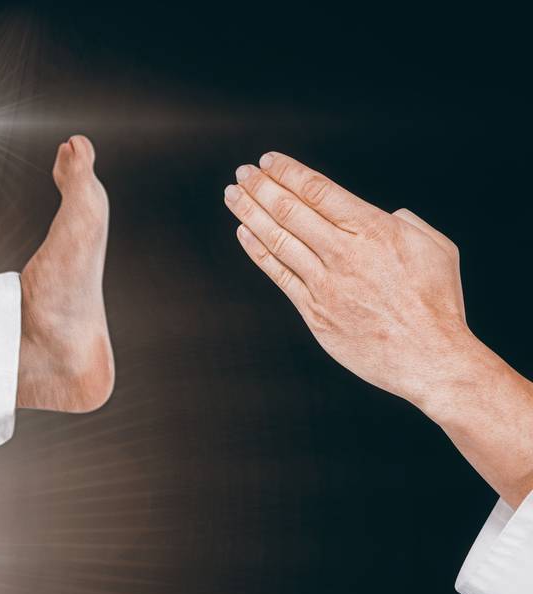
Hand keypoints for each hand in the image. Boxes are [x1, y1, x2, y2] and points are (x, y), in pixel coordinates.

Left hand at [224, 152, 490, 411]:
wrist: (427, 356)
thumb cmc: (437, 302)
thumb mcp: (435, 247)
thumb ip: (406, 223)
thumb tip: (386, 214)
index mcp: (374, 231)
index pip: (319, 191)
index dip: (289, 173)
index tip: (269, 161)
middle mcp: (343, 254)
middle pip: (291, 211)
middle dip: (262, 188)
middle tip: (243, 172)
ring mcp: (324, 284)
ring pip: (278, 240)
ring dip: (250, 214)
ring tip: (233, 195)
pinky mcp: (313, 311)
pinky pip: (278, 274)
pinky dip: (258, 251)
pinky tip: (244, 233)